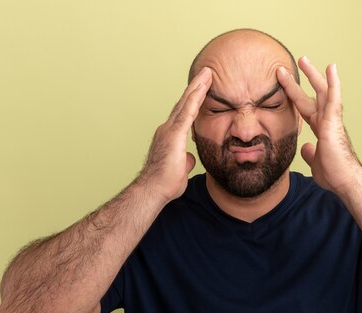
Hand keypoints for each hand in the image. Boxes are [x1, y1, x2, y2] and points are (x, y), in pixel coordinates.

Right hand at [138, 67, 211, 202]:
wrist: (154, 190)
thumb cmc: (164, 184)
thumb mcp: (179, 169)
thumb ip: (184, 160)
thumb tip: (189, 158)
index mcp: (170, 136)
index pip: (184, 114)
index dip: (193, 100)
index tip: (202, 89)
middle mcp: (167, 129)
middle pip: (184, 103)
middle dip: (196, 87)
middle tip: (207, 72)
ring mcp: (169, 130)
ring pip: (186, 103)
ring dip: (197, 87)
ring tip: (208, 73)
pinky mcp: (174, 134)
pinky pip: (187, 111)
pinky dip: (196, 98)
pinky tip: (203, 87)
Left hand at [277, 57, 358, 194]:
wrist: (345, 181)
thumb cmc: (335, 174)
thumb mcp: (315, 162)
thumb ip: (309, 152)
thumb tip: (305, 147)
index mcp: (321, 129)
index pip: (306, 107)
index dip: (295, 94)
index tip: (286, 83)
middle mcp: (328, 121)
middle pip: (316, 94)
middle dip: (306, 78)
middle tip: (298, 61)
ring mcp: (332, 120)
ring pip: (323, 92)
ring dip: (314, 74)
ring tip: (303, 59)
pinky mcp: (334, 123)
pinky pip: (334, 99)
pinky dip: (333, 83)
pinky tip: (332, 68)